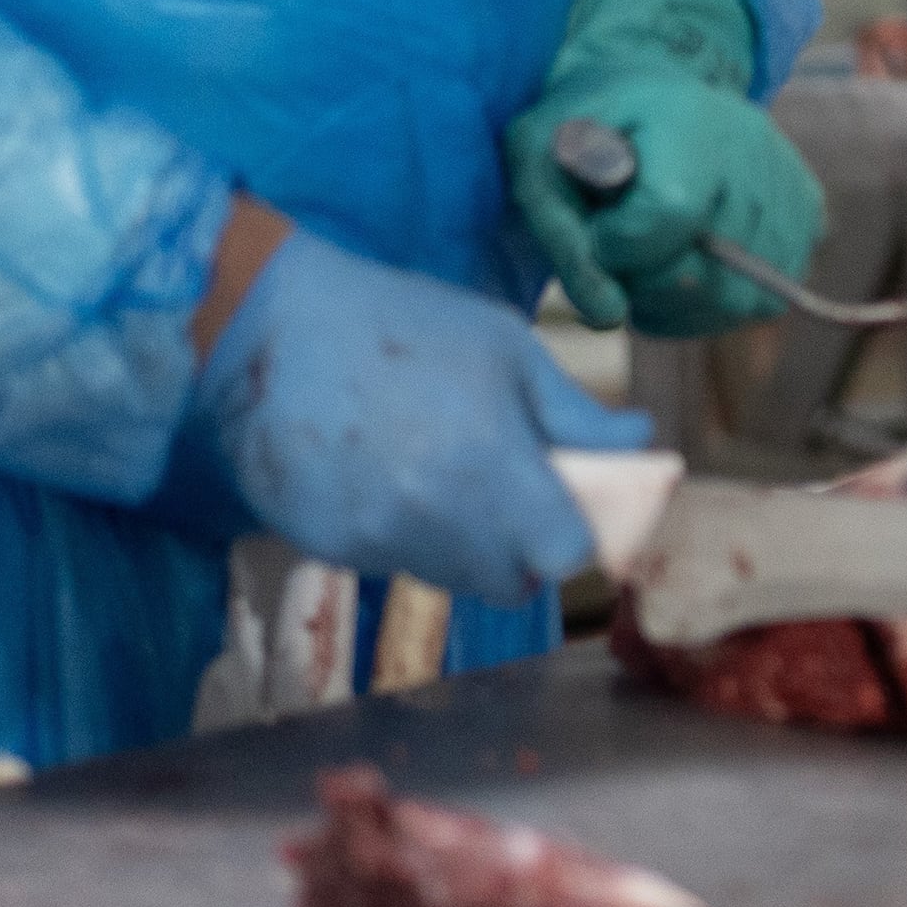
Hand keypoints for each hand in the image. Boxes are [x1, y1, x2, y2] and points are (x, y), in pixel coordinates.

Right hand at [175, 224, 641, 604]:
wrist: (266, 329)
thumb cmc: (401, 325)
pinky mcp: (325, 547)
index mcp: (489, 465)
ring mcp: (373, 539)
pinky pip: (392, 562)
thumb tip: (641, 444)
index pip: (563, 555)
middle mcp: (431, 518)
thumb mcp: (507, 350)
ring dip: (464, 543)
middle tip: (506, 487)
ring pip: (450, 576)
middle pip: (509, 582)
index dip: (575, 533)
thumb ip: (576, 414)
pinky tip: (382, 472)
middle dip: (523, 547)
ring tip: (436, 468)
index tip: (567, 504)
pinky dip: (404, 534)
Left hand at [510, 69, 823, 333]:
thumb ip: (564, 237)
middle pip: (704, 273)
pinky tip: (687, 259)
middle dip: (643, 279)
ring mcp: (790, 188)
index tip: (597, 221)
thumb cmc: (586, 126)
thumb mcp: (538, 161)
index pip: (666, 215)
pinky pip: (760, 299)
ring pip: (736, 299)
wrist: (654, 88)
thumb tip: (608, 313)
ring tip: (651, 253)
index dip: (616, 241)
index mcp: (688, 119)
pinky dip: (711, 300)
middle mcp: (756, 152)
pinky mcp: (809, 218)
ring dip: (676, 299)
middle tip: (620, 242)